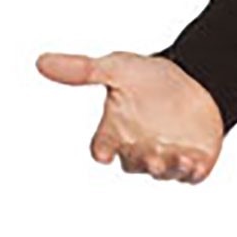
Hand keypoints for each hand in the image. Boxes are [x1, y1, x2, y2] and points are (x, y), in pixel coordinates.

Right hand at [36, 49, 224, 181]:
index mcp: (115, 132)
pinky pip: (189, 175)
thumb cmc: (147, 77)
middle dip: (141, 160)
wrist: (193, 79)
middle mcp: (137, 149)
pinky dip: (192, 172)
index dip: (102, 150)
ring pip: (162, 172)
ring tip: (178, 158)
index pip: (101, 147)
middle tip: (151, 156)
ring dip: (168, 167)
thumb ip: (83, 70)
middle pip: (133, 164)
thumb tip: (40, 62)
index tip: (103, 152)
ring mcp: (165, 158)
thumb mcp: (117, 69)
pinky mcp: (191, 162)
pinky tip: (196, 163)